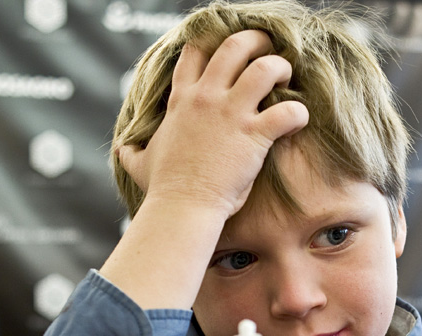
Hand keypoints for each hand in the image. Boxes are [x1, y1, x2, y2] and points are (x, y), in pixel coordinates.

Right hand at [115, 31, 309, 223]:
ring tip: (287, 77)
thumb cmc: (163, 189)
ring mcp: (231, 114)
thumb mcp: (139, 163)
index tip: (229, 53)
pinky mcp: (253, 134)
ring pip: (264, 68)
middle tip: (268, 50)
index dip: (213, 44)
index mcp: (182, 100)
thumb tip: (122, 150)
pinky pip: (286, 111)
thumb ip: (132, 151)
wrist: (182, 207)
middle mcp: (206, 98)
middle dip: (255, 42)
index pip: (195, 53)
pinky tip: (299, 119)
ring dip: (280, 68)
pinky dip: (298, 112)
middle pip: (234, 47)